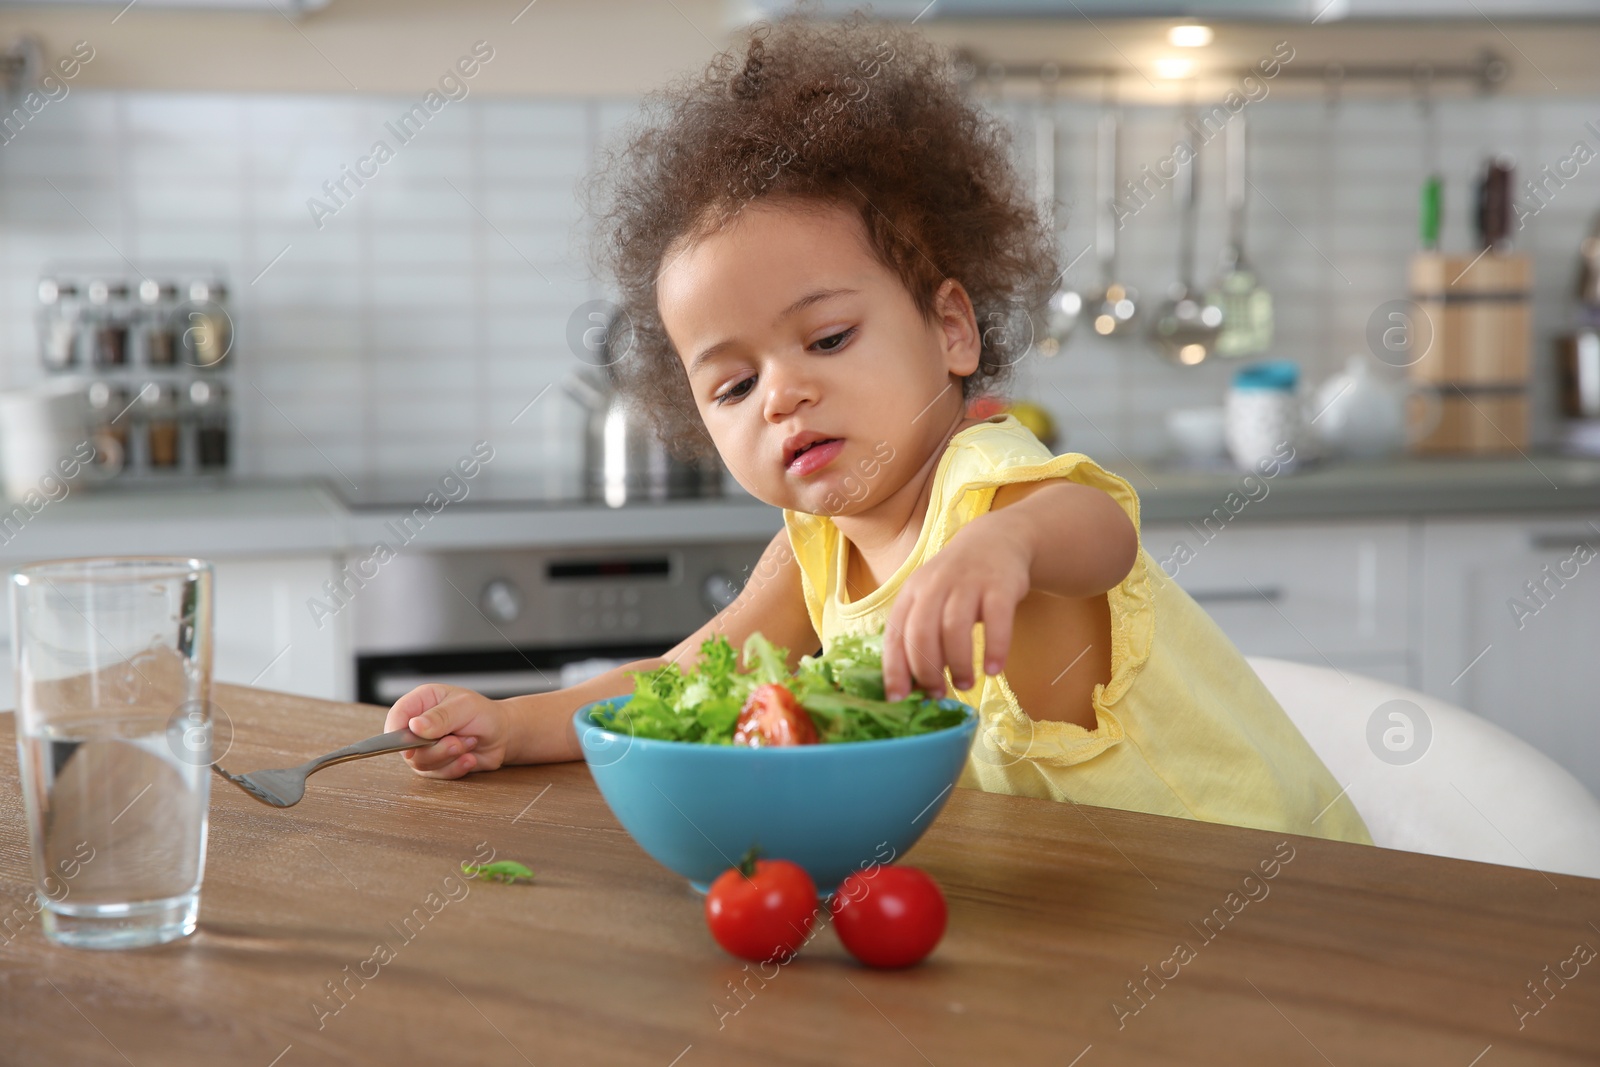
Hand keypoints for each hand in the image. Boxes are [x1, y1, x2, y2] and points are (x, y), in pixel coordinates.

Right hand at [384, 684, 513, 779]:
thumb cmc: (484, 714)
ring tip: (469, 743)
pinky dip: (456, 768)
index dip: (396, 734)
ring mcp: (424, 747)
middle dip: (436, 749)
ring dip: (449, 756)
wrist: (502, 735)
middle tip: (457, 742)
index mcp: (421, 702)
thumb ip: (440, 717)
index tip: (410, 747)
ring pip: (421, 763)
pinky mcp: (435, 765)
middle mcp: (418, 726)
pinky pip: (437, 774)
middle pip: (407, 746)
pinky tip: (470, 758)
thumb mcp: (465, 707)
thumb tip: (414, 726)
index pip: (397, 717)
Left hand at [881, 513, 1031, 700]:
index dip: (895, 669)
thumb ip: (919, 635)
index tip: (898, 699)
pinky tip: (994, 669)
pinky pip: (996, 620)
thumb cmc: (956, 583)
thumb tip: (913, 686)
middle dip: (927, 669)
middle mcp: (935, 585)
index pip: (896, 634)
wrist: (995, 541)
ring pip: (955, 628)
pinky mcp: (1000, 585)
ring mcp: (968, 582)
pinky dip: (994, 648)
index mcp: (911, 592)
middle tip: (939, 693)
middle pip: (922, 632)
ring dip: (959, 663)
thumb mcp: (929, 599)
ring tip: (966, 683)